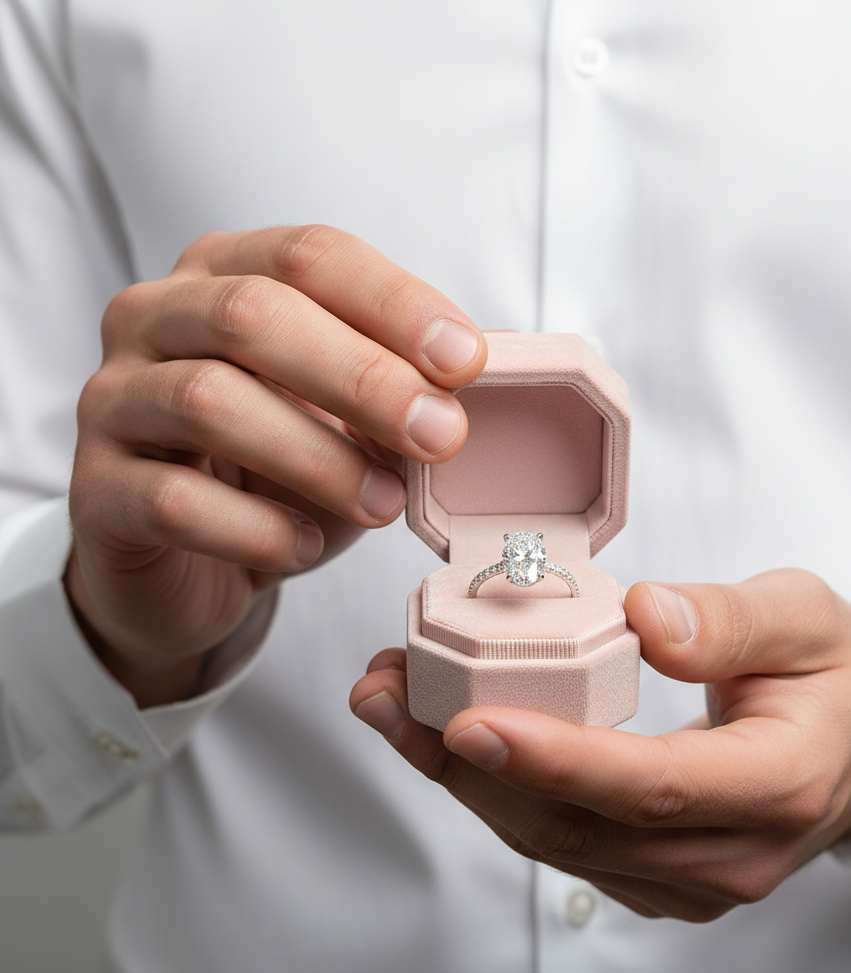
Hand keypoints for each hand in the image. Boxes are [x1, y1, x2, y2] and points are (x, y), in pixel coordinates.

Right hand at [67, 225, 485, 705]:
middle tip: (440, 435)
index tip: (465, 361)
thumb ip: (400, 386)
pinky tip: (305, 547)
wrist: (191, 559)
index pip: (310, 256)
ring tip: (385, 506)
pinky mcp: (94, 490)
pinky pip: (172, 500)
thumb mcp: (349, 418)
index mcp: (224, 275)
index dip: (394, 302)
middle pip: (252, 314)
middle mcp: (154, 318)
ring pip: (209, 401)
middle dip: (362, 376)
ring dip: (318, 458)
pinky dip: (256, 528)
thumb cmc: (281, 471)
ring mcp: (113, 400)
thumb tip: (477, 375)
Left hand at [350, 569, 850, 920]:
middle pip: (577, 827)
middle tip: (391, 698)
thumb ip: (728, 619)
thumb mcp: (805, 616)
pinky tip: (445, 737)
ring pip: (554, 843)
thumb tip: (644, 618)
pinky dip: (495, 790)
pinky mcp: (658, 873)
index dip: (556, 759)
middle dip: (467, 766)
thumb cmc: (837, 676)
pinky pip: (561, 842)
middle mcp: (728, 852)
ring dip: (462, 777)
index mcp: (775, 783)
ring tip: (394, 706)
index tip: (470, 722)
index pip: (652, 786)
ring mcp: (689, 875)